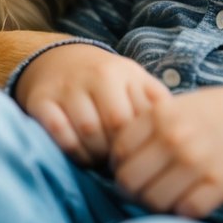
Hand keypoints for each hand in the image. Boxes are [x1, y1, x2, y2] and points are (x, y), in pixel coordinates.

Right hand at [14, 44, 170, 166]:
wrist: (57, 60)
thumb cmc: (105, 81)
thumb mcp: (134, 81)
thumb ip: (156, 103)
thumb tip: (182, 133)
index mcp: (125, 72)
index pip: (142, 116)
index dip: (144, 143)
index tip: (142, 154)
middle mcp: (96, 75)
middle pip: (116, 125)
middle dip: (120, 152)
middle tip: (120, 163)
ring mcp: (67, 87)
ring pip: (88, 132)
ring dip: (96, 155)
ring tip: (100, 158)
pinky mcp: (41, 100)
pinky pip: (59, 134)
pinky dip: (71, 151)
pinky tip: (79, 153)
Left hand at [110, 85, 222, 217]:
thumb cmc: (222, 112)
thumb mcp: (182, 104)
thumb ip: (150, 124)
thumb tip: (119, 154)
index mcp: (162, 115)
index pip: (118, 151)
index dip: (119, 165)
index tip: (131, 168)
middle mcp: (175, 138)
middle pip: (128, 181)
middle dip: (132, 190)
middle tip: (144, 189)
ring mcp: (197, 162)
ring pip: (153, 201)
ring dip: (157, 204)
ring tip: (168, 195)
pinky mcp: (218, 185)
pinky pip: (184, 211)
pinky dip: (184, 210)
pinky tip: (191, 199)